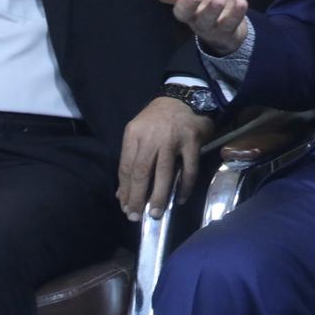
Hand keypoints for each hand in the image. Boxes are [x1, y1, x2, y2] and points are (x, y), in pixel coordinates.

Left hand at [116, 96, 214, 221]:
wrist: (183, 97)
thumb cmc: (157, 120)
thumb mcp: (138, 134)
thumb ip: (131, 161)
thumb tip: (122, 193)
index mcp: (134, 134)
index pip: (126, 167)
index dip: (125, 190)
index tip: (126, 207)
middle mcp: (151, 136)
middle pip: (141, 172)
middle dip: (138, 197)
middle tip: (136, 217)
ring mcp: (173, 139)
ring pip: (164, 173)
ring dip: (159, 196)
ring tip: (155, 214)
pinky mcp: (192, 141)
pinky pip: (188, 169)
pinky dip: (184, 187)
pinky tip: (180, 199)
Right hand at [150, 0, 248, 55]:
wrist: (227, 25)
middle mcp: (193, 12)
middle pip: (183, 12)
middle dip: (187, 4)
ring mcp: (209, 24)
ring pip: (206, 20)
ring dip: (212, 10)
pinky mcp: (226, 30)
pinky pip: (230, 24)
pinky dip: (236, 14)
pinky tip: (242, 2)